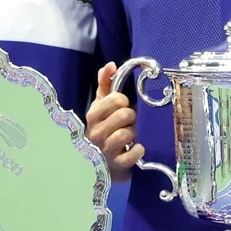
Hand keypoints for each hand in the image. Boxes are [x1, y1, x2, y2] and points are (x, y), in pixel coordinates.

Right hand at [85, 62, 143, 181]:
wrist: (103, 162)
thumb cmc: (104, 129)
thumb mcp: (101, 106)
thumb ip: (105, 84)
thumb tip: (110, 64)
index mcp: (92, 116)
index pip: (114, 99)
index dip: (123, 101)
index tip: (121, 107)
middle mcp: (95, 133)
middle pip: (124, 115)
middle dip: (130, 118)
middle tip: (126, 123)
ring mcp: (104, 151)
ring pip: (128, 134)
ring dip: (133, 134)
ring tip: (128, 137)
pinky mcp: (116, 165)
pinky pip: (133, 154)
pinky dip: (138, 150)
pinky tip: (135, 149)